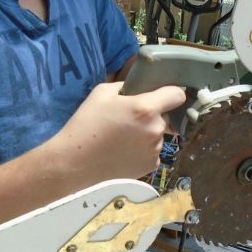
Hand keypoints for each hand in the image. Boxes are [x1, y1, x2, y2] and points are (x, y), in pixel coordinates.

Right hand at [55, 81, 186, 180]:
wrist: (75, 162)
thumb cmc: (86, 123)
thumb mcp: (102, 92)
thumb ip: (126, 86)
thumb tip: (139, 88)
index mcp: (146, 108)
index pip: (177, 95)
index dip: (171, 92)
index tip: (163, 95)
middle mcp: (155, 129)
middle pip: (164, 116)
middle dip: (152, 115)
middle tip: (128, 120)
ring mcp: (155, 150)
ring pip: (158, 134)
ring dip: (147, 133)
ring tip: (123, 138)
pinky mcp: (151, 166)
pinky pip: (152, 151)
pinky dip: (143, 149)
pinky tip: (124, 151)